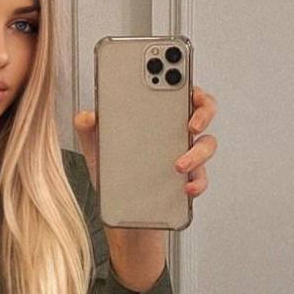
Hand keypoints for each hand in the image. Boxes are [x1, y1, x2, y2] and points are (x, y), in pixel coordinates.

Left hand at [73, 86, 217, 289]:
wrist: (121, 217)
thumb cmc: (115, 177)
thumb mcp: (97, 150)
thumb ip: (90, 130)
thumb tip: (86, 116)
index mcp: (157, 118)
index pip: (176, 89)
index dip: (182, 77)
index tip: (176, 76)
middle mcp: (176, 135)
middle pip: (203, 111)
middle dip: (203, 111)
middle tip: (191, 122)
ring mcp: (186, 158)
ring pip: (207, 145)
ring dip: (197, 153)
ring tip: (178, 165)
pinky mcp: (187, 184)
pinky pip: (201, 179)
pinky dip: (196, 183)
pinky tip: (184, 187)